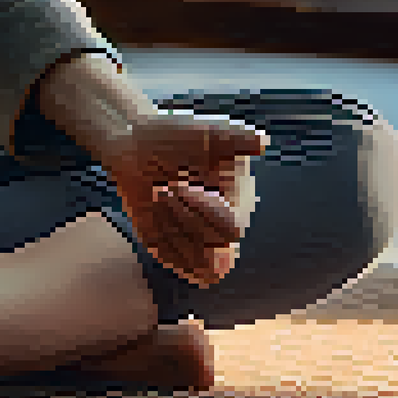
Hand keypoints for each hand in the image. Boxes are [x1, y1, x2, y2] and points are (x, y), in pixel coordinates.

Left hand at [34, 54, 266, 286]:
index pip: (231, 228)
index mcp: (240, 201)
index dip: (203, 210)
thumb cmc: (174, 136)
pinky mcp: (175, 251)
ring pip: (198, 266)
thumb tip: (261, 143)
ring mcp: (201, 242)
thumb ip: (235, 137)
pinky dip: (160, 241)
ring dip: (170, 230)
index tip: (176, 182)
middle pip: (215, 252)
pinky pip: (175, 265)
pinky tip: (152, 213)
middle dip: (183, 219)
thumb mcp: (205, 131)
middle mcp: (225, 228)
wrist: (135, 145)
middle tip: (162, 188)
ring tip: (156, 197)